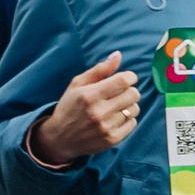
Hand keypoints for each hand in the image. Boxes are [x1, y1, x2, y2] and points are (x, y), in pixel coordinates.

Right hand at [30, 50, 139, 164]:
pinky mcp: (112, 139)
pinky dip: (127, 119)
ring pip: (135, 109)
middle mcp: (98, 112)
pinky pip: (133, 123)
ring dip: (128, 106)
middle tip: (120, 93)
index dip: (130, 77)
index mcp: (89, 95)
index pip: (123, 81)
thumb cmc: (69, 107)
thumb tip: (118, 55)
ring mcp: (106, 127)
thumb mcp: (77, 85)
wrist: (60, 139)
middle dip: (130, 90)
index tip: (126, 79)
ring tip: (115, 107)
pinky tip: (114, 119)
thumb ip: (99, 70)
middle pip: (134, 94)